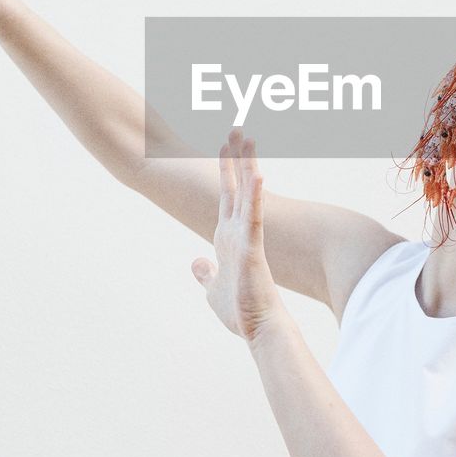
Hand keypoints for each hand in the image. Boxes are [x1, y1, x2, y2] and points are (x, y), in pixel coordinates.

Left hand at [191, 129, 288, 346]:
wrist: (259, 327)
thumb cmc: (240, 311)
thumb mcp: (212, 289)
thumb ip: (206, 273)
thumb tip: (197, 263)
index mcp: (227, 237)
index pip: (226, 195)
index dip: (226, 170)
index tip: (226, 146)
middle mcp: (238, 230)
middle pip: (236, 185)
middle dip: (235, 157)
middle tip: (236, 129)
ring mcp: (246, 236)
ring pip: (247, 193)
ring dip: (246, 165)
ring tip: (246, 138)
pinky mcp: (252, 247)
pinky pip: (254, 216)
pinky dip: (255, 196)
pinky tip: (257, 174)